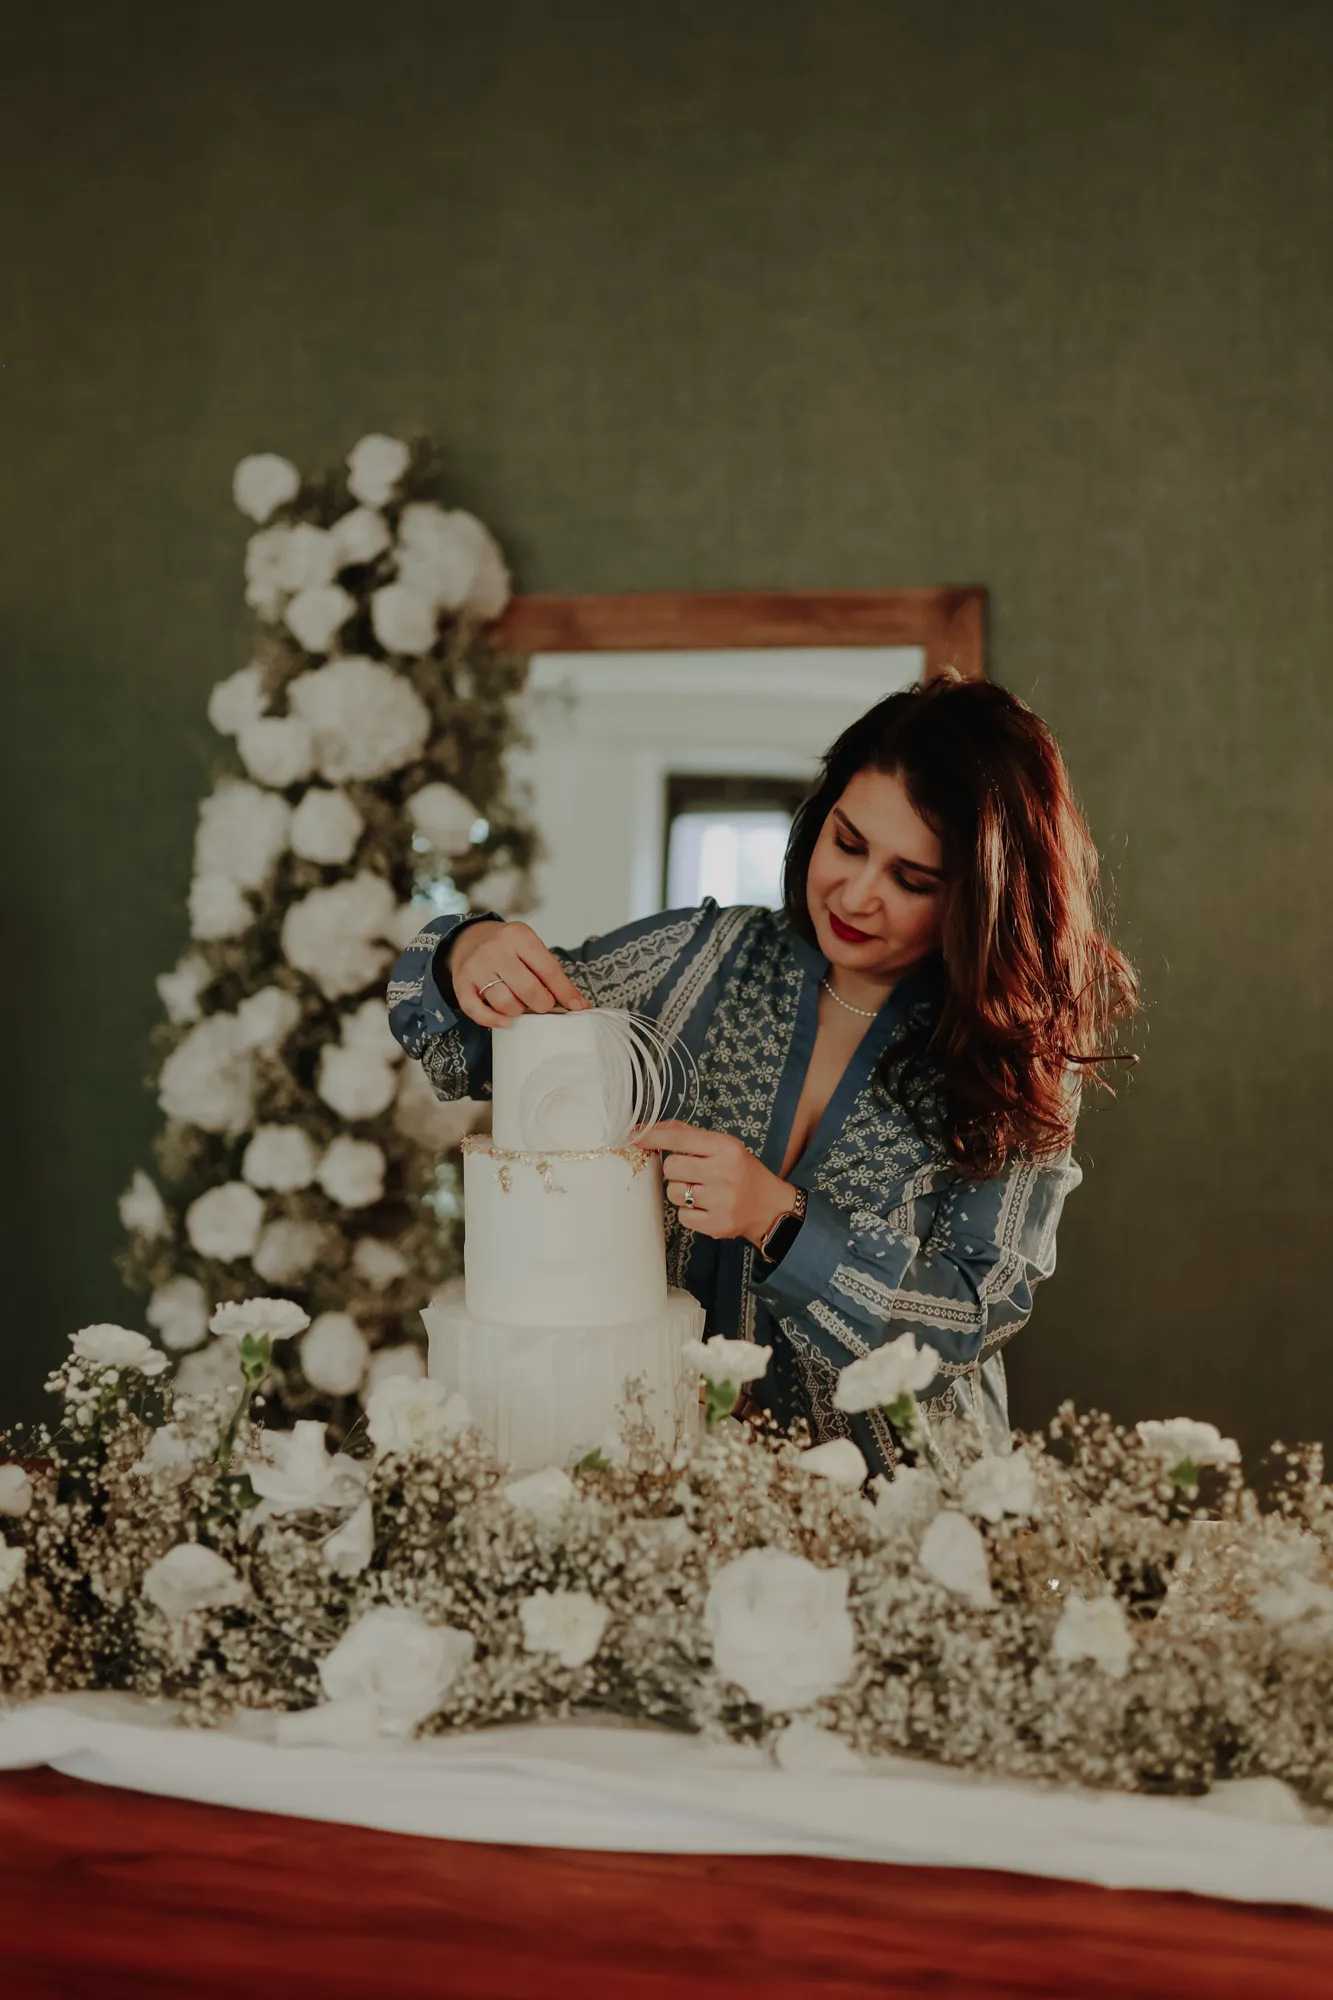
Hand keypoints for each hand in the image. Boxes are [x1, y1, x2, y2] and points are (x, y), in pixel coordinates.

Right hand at [449, 920, 591, 1027]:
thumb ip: (551, 973)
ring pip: (505, 1003)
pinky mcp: (461, 983)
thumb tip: (579, 1004)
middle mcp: (496, 950)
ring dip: (518, 1011)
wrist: (468, 938)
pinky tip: (505, 1021)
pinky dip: (493, 1021)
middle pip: (528, 989)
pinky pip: (477, 1011)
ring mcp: (477, 967)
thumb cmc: (506, 947)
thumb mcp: (530, 948)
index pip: (548, 970)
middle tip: (543, 1005)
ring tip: (521, 1005)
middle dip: (542, 1004)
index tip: (577, 1007)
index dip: (565, 992)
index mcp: (519, 936)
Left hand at [636, 1120, 798, 1246]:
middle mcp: (724, 1173)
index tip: (635, 1136)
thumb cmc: (740, 1171)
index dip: (653, 1137)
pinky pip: (682, 1216)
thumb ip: (687, 1135)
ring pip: (673, 1193)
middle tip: (691, 1173)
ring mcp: (721, 1201)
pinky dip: (688, 1212)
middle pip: (671, 1168)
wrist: (769, 1207)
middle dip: (675, 1171)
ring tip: (701, 1192)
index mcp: (725, 1148)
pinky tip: (705, 1208)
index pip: (679, 1140)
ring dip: (680, 1192)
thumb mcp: (722, 1146)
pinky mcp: (717, 1225)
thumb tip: (647, 1127)